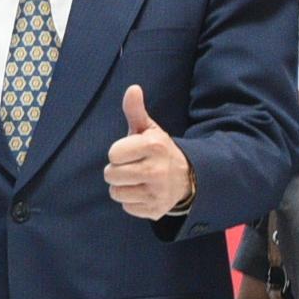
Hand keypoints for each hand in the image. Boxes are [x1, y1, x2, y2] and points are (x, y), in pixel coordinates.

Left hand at [104, 83, 194, 220]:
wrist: (187, 177)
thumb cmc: (158, 150)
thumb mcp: (149, 129)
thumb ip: (136, 110)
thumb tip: (132, 88)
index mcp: (154, 146)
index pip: (113, 154)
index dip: (118, 153)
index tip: (130, 152)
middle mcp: (157, 170)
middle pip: (111, 175)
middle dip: (116, 170)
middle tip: (131, 167)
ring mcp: (157, 192)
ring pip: (116, 193)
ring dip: (122, 187)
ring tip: (136, 180)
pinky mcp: (155, 210)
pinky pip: (126, 207)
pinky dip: (131, 201)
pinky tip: (143, 192)